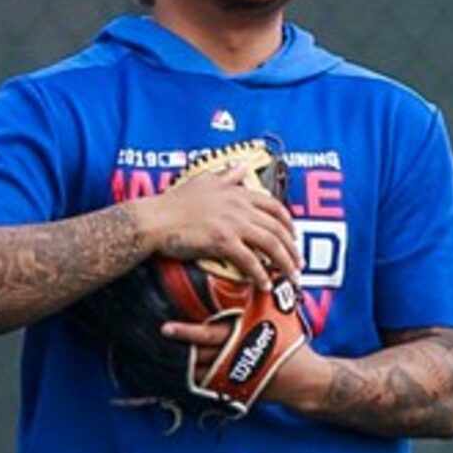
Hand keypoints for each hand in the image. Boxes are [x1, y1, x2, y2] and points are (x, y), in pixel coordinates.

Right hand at [134, 159, 301, 287]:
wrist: (154, 219)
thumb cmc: (174, 202)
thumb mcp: (203, 180)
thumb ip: (225, 176)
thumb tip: (240, 166)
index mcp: (237, 192)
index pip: (274, 206)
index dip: (289, 223)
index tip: (294, 237)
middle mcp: (240, 206)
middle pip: (278, 228)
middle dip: (292, 249)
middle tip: (298, 264)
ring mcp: (232, 223)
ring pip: (270, 245)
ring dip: (284, 264)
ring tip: (290, 278)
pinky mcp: (222, 242)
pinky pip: (250, 262)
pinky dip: (261, 275)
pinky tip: (265, 286)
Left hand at [160, 306, 315, 404]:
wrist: (305, 379)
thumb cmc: (292, 340)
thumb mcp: (280, 313)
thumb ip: (261, 293)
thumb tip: (253, 265)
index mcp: (242, 337)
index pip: (208, 335)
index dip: (186, 332)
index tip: (166, 327)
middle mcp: (234, 358)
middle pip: (198, 355)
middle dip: (178, 349)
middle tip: (158, 341)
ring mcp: (233, 378)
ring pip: (199, 373)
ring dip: (182, 365)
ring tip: (161, 357)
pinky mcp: (235, 392)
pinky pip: (208, 388)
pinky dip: (196, 380)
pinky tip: (182, 373)